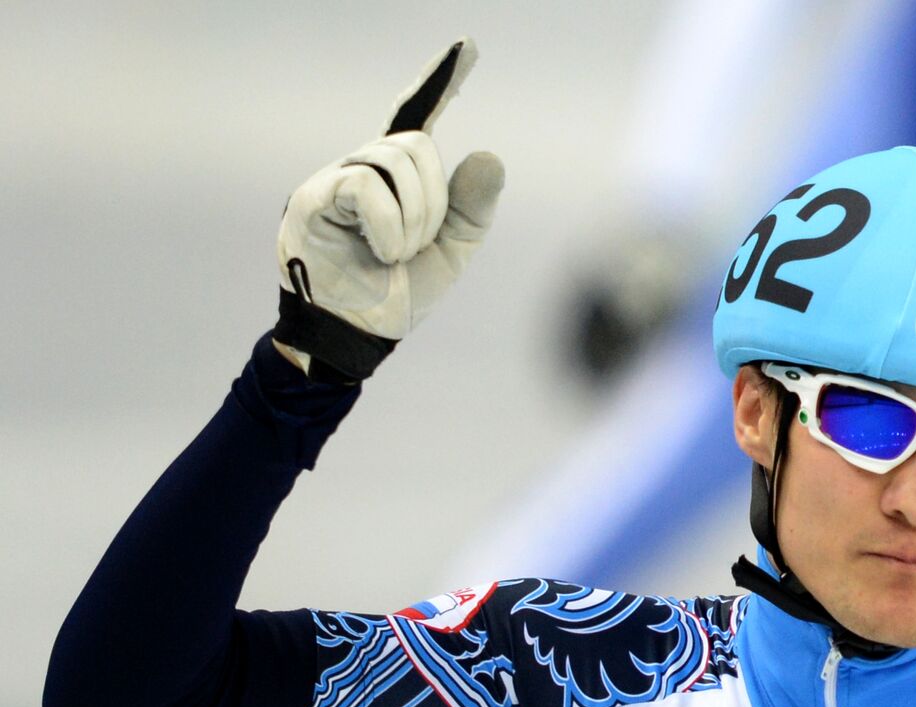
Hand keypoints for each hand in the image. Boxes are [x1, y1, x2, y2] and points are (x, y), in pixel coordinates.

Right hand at [273, 37, 503, 380]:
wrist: (359, 336)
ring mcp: (333, 179)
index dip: (441, 80)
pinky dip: (389, 223)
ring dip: (412, 218)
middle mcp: (362, 168)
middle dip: (433, 203)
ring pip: (393, 161)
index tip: (468, 46)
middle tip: (414, 247)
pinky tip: (382, 252)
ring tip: (394, 255)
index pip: (418, 116)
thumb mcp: (450, 251)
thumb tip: (488, 156)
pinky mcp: (312, 198)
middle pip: (416, 145)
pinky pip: (366, 184)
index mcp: (395, 178)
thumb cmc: (399, 295)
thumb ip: (471, 206)